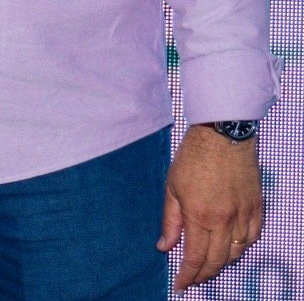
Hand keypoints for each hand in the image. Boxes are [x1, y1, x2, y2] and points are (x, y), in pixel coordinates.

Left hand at [159, 123, 262, 289]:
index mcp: (200, 216)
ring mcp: (244, 215)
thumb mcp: (172, 188)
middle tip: (193, 279)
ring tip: (209, 265)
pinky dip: (241, 247)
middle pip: (217, 260)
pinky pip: (252, 237)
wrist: (222, 136)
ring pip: (237, 252)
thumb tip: (164, 247)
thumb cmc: (192, 158)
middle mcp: (225, 220)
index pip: (196, 258)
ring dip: (223, 262)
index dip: (187, 275)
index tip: (180, 285)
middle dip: (204, 274)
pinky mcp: (257, 208)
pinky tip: (231, 247)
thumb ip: (170, 221)